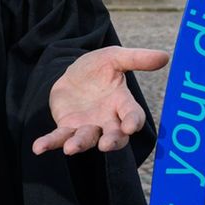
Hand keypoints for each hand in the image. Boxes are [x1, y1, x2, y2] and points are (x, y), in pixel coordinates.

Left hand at [31, 46, 167, 155]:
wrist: (72, 73)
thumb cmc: (99, 68)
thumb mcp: (115, 57)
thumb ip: (137, 58)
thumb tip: (166, 56)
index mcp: (122, 103)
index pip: (132, 116)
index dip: (132, 122)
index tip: (131, 126)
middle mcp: (107, 120)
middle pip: (113, 136)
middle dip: (111, 141)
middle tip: (107, 145)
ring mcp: (87, 126)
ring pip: (86, 139)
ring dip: (79, 144)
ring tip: (70, 149)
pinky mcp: (67, 128)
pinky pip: (59, 138)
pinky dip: (50, 143)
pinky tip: (38, 148)